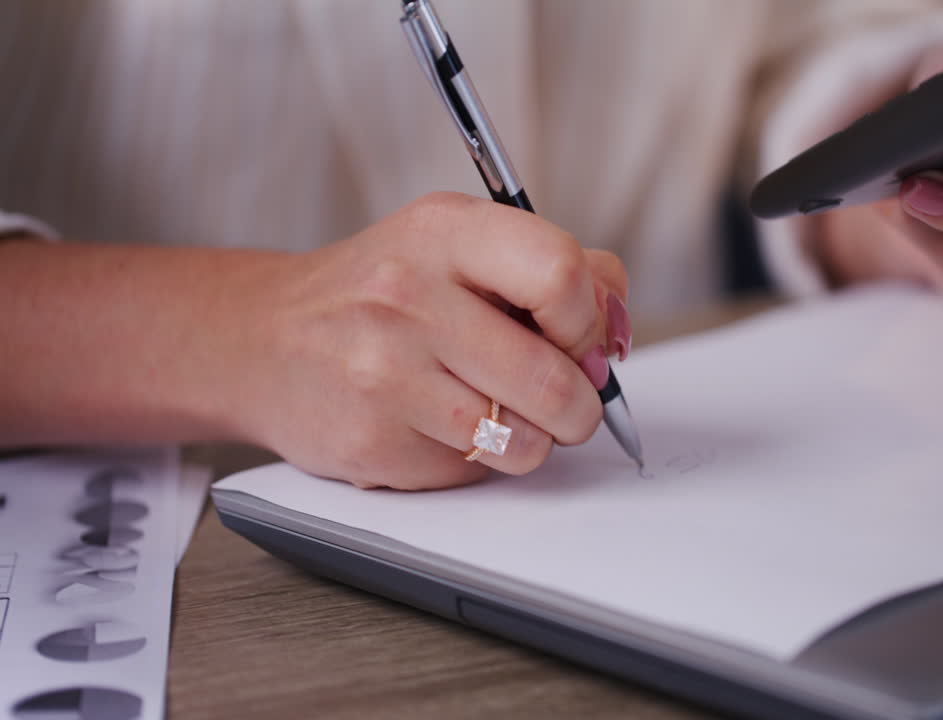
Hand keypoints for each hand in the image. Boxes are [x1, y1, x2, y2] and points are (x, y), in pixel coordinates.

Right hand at [227, 192, 628, 489]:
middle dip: (580, 405)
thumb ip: (553, 269)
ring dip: (534, 439)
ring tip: (501, 413)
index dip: (589, 321)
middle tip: (567, 402)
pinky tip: (440, 426)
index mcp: (446, 232)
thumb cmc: (380, 290)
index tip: (580, 340)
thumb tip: (614, 333)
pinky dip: (477, 461)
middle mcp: (409, 296)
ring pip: (525, 441)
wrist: (262, 340)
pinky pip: (473, 474)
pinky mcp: (371, 444)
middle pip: (555, 378)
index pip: (561, 274)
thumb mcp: (458, 244)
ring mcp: (384, 373)